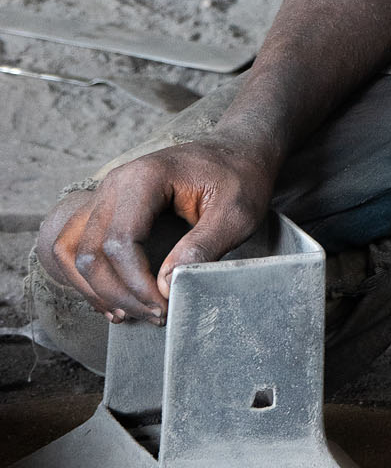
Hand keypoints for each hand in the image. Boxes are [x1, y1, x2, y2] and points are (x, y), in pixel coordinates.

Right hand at [36, 140, 276, 324]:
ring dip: (95, 289)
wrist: (236, 152)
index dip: (137, 284)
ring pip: (73, 250)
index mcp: (145, 178)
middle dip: (118, 294)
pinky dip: (86, 277)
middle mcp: (115, 184)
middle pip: (90, 251)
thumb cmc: (239, 178)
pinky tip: (115, 301)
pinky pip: (76, 245)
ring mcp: (106, 195)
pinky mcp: (107, 208)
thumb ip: (202, 246)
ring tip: (130, 314)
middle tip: (156, 315)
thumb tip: (166, 286)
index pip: (120, 241)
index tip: (164, 306)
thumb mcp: (236, 213)